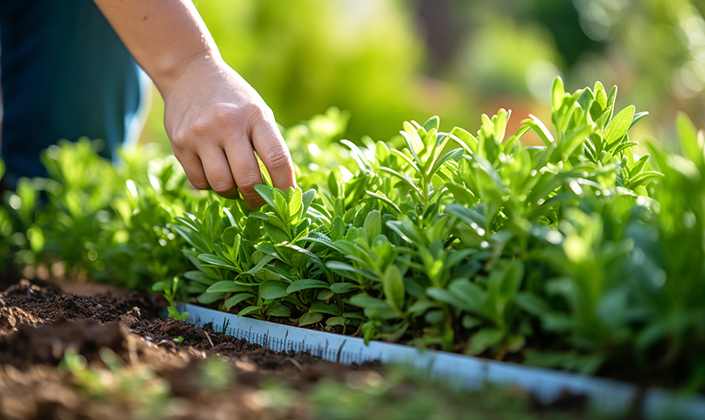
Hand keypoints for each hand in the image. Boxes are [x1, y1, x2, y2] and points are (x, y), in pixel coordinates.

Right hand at [162, 57, 295, 208]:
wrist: (190, 74)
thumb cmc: (234, 100)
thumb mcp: (258, 112)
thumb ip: (269, 145)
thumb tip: (281, 190)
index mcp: (255, 116)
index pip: (277, 159)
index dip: (284, 185)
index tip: (288, 198)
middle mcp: (227, 124)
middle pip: (248, 179)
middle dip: (257, 199)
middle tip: (259, 202)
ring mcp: (201, 134)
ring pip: (222, 185)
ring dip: (232, 193)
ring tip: (235, 185)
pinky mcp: (180, 144)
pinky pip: (200, 182)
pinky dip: (210, 186)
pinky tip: (214, 172)